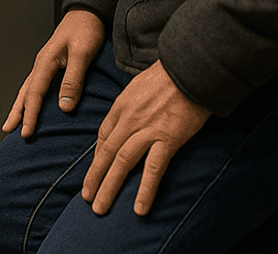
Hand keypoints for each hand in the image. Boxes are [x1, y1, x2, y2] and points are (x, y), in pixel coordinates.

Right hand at [3, 9, 105, 138]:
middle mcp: (42, 64)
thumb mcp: (82, 53)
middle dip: (17, 113)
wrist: (87, 12)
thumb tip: (64, 107)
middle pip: (25, 92)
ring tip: (13, 121)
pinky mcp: (52, 64)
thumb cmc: (86, 29)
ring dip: (20, 106)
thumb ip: (73, 79)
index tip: (27, 132)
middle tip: (8, 130)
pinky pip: (37, 85)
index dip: (30, 115)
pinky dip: (30, 97)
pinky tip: (32, 104)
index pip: (35, 94)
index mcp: (46, 62)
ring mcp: (45, 64)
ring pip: (28, 88)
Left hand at [81, 59, 209, 216]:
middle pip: (106, 153)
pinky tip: (139, 208)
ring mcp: (147, 130)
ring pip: (121, 163)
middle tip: (87, 198)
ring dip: (109, 187)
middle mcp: (129, 119)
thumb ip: (130, 104)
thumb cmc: (169, 76)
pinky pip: (153, 169)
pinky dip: (144, 190)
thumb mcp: (139, 85)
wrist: (191, 69)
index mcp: (122, 106)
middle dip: (94, 177)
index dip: (97, 156)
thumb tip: (127, 119)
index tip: (95, 171)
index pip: (103, 135)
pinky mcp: (167, 139)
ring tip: (100, 207)